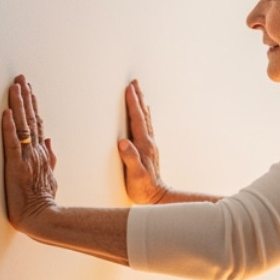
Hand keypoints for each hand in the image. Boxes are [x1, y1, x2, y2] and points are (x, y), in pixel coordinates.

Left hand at [1, 75, 57, 230]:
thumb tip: (50, 140)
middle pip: (31, 119)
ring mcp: (27, 158)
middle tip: (21, 79)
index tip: (29, 89)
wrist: (42, 217)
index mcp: (43, 154)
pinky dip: (9, 127)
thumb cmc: (43, 201)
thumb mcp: (51, 177)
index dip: (32, 106)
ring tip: (16, 87)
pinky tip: (7, 112)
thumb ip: (50, 158)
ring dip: (19, 105)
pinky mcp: (16, 166)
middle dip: (25, 98)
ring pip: (23, 126)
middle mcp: (36, 152)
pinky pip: (13, 142)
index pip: (37, 125)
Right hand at [118, 79, 169, 204]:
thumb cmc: (143, 188)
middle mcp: (149, 142)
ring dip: (141, 104)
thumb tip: (123, 142)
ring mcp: (150, 145)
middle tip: (134, 82)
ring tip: (138, 91)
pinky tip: (143, 113)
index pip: (137, 120)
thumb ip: (130, 159)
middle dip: (138, 97)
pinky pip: (145, 127)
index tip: (128, 88)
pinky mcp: (148, 149)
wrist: (156, 197)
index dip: (132, 103)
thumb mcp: (135, 176)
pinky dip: (143, 116)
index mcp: (144, 145)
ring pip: (145, 119)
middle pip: (142, 115)